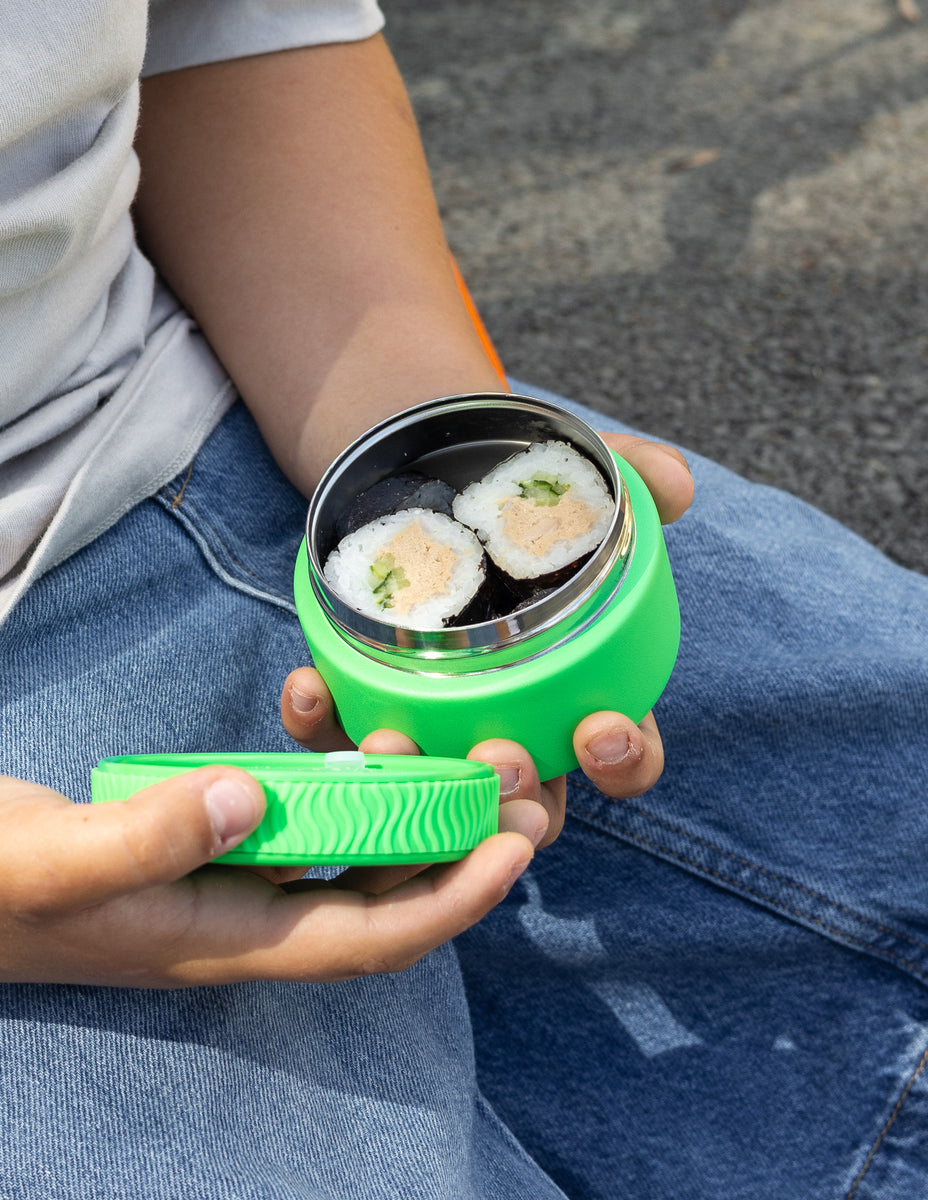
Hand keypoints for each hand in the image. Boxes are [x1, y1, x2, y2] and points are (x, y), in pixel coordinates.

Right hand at [0, 768, 540, 986]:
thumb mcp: (59, 860)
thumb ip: (150, 838)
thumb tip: (252, 799)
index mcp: (222, 943)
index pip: (364, 939)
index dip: (447, 905)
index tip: (513, 851)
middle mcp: (245, 920)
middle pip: (380, 898)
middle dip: (456, 851)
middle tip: (516, 785)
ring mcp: (233, 882)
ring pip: (352, 857)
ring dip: (413, 813)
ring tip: (462, 751)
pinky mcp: (217, 843)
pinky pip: (308, 820)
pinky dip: (346, 786)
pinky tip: (364, 740)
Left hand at [283, 435, 693, 842]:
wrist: (429, 485)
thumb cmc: (519, 506)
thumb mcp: (575, 479)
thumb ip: (631, 476)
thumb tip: (672, 483)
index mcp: (583, 696)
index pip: (623, 758)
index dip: (623, 760)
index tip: (601, 728)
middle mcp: (515, 731)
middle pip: (526, 801)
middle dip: (514, 795)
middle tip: (495, 758)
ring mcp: (440, 731)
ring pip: (432, 792)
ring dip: (414, 779)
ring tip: (393, 738)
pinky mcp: (371, 710)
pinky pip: (344, 741)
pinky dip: (324, 724)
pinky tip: (308, 686)